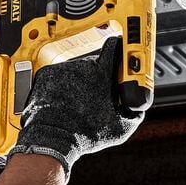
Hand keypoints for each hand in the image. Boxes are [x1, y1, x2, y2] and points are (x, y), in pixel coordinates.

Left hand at [9, 38, 141, 176]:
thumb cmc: (85, 134)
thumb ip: (135, 112)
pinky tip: (62, 103)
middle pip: (94, 64)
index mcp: (103, 73)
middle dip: (96, 77)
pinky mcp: (46, 74)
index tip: (120, 51)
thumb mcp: (121, 128)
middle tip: (95, 96)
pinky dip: (59, 87)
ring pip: (75, 72)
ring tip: (75, 105)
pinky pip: (58, 76)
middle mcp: (83, 66)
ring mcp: (63, 68)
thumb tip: (138, 107)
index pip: (115, 46)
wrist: (53, 138)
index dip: (119, 48)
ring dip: (77, 83)